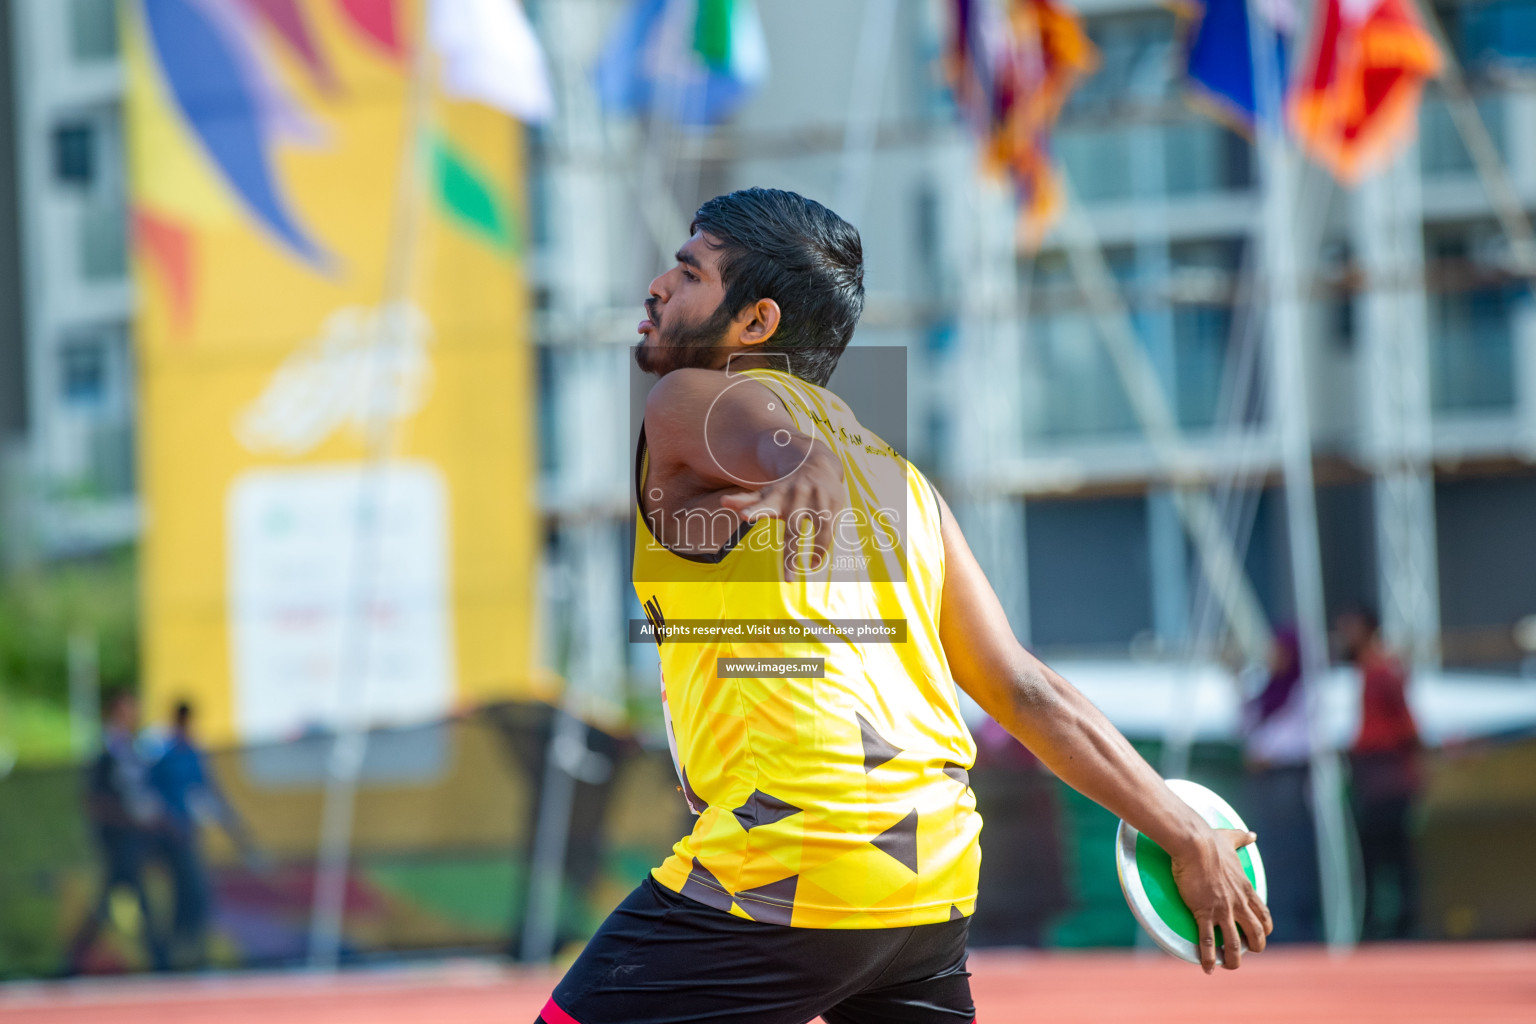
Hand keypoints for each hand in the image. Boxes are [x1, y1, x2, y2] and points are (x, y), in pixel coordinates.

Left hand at [719, 449, 843, 574]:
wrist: (817, 464)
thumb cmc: (787, 487)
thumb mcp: (767, 494)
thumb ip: (746, 501)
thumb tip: (723, 503)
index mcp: (776, 496)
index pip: (763, 504)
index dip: (753, 509)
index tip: (744, 515)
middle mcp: (796, 498)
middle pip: (792, 530)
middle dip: (790, 556)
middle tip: (788, 580)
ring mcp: (815, 501)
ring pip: (816, 533)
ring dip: (810, 555)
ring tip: (797, 576)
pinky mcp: (831, 505)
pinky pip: (827, 532)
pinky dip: (821, 549)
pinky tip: (813, 563)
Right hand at [1170, 828, 1271, 972]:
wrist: (1194, 844)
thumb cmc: (1210, 840)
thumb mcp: (1230, 839)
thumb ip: (1242, 839)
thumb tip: (1252, 834)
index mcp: (1245, 889)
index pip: (1263, 916)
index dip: (1264, 929)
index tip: (1259, 935)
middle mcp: (1239, 903)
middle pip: (1256, 934)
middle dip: (1254, 947)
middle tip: (1246, 953)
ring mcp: (1223, 910)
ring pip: (1235, 944)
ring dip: (1233, 959)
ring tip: (1229, 967)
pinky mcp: (1204, 912)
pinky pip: (1209, 941)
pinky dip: (1208, 957)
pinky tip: (1207, 968)